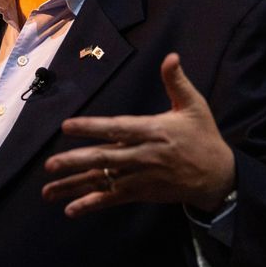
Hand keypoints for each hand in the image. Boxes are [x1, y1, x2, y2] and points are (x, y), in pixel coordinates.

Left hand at [42, 53, 234, 216]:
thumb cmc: (203, 136)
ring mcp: (141, 177)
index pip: (117, 128)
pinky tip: (70, 210)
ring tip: (47, 192)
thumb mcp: (194, 106)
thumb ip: (177, 82)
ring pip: (103, 181)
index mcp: (152, 131)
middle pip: (105, 158)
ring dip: (74, 187)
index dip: (91, 127)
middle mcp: (143, 155)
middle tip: (50, 165)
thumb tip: (171, 56)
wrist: (219, 176)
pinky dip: (91, 204)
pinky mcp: (141, 192)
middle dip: (75, 162)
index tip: (67, 126)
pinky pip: (112, 199)